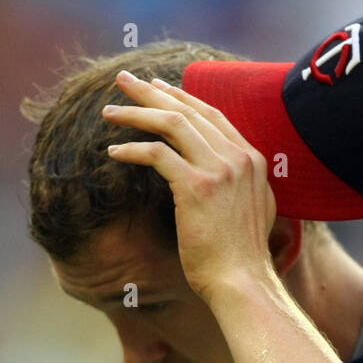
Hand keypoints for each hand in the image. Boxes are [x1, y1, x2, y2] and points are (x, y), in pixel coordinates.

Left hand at [102, 70, 277, 299]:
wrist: (242, 282)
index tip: (157, 87)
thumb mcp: (252, 210)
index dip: (182, 97)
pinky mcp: (196, 187)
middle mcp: (238, 157)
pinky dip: (133, 149)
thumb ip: (240, 185)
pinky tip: (114, 151)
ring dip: (137, 113)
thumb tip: (221, 176)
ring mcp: (219, 170)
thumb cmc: (240, 257)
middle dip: (152, 92)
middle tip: (124, 81)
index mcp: (252, 160)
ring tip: (109, 112)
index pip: (212, 114)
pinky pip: (157, 154)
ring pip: (171, 124)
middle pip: (189, 110)